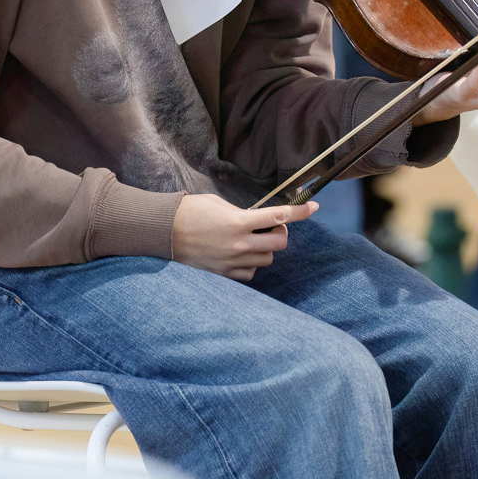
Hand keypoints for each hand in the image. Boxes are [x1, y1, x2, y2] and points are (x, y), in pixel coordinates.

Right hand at [172, 195, 315, 280]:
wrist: (164, 233)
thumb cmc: (190, 212)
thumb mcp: (219, 203)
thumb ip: (243, 213)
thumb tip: (259, 221)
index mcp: (238, 221)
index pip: (279, 217)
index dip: (300, 212)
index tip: (314, 207)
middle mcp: (239, 243)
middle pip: (280, 243)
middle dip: (280, 234)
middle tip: (269, 227)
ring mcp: (232, 261)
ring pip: (267, 260)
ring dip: (265, 249)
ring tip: (250, 240)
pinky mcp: (225, 274)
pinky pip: (251, 273)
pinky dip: (252, 264)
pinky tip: (240, 254)